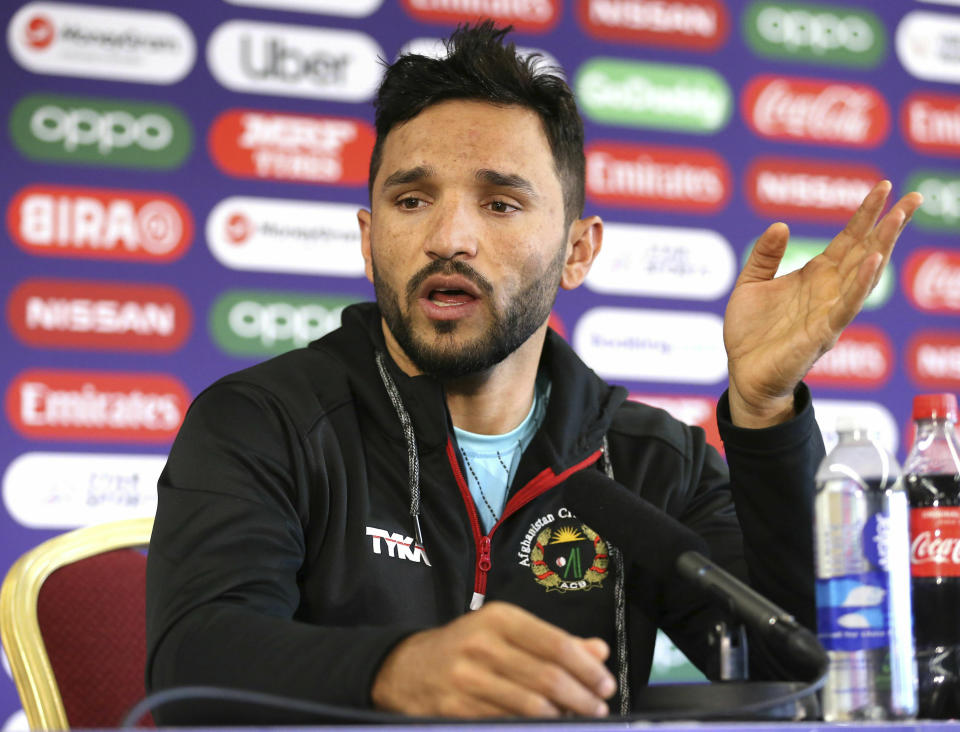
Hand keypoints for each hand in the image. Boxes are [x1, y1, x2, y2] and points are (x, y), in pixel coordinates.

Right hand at [370, 601, 615, 717]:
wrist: (406, 667)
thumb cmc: (466, 647)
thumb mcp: (505, 631)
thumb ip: (552, 640)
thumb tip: (598, 650)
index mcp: (499, 619)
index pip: (555, 644)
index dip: (586, 668)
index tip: (605, 683)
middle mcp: (482, 644)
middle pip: (547, 678)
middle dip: (581, 698)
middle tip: (598, 708)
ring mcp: (467, 679)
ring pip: (531, 706)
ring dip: (562, 717)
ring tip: (577, 719)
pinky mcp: (457, 710)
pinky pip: (507, 723)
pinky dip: (533, 727)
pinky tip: (547, 725)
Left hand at [724, 181, 922, 427]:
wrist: (743, 375)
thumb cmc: (750, 334)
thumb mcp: (750, 285)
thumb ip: (765, 256)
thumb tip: (780, 224)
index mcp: (815, 277)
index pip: (848, 240)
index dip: (865, 214)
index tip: (884, 186)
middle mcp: (829, 291)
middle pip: (866, 252)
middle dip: (889, 225)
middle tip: (912, 197)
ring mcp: (830, 312)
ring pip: (864, 275)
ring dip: (882, 247)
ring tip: (898, 219)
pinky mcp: (822, 333)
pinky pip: (846, 306)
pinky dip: (860, 284)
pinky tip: (873, 262)